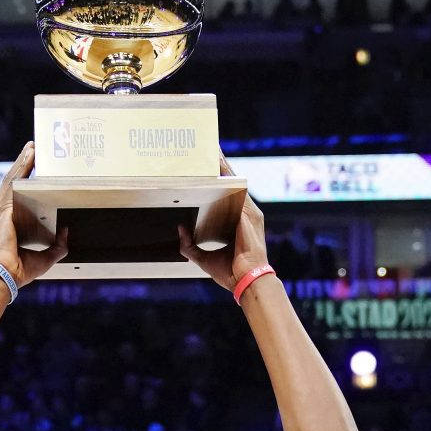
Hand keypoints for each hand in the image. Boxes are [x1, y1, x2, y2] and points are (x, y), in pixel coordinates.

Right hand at [0, 142, 67, 285]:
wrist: (3, 274)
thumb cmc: (18, 270)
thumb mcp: (44, 258)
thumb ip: (57, 246)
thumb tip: (67, 233)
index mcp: (6, 225)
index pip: (15, 198)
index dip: (22, 182)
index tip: (30, 170)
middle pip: (12, 183)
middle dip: (22, 166)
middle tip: (33, 151)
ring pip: (12, 179)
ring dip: (23, 162)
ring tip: (32, 148)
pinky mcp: (3, 208)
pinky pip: (13, 183)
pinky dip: (21, 168)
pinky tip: (28, 157)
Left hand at [176, 157, 266, 291]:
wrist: (246, 281)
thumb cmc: (231, 272)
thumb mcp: (204, 257)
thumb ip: (190, 245)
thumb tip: (180, 230)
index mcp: (239, 223)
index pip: (229, 196)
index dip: (221, 181)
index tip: (211, 167)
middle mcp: (247, 214)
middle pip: (233, 184)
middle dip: (222, 167)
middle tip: (210, 149)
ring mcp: (250, 213)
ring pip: (236, 183)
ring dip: (225, 167)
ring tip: (213, 151)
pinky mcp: (249, 215)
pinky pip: (238, 191)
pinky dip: (229, 178)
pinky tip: (220, 166)